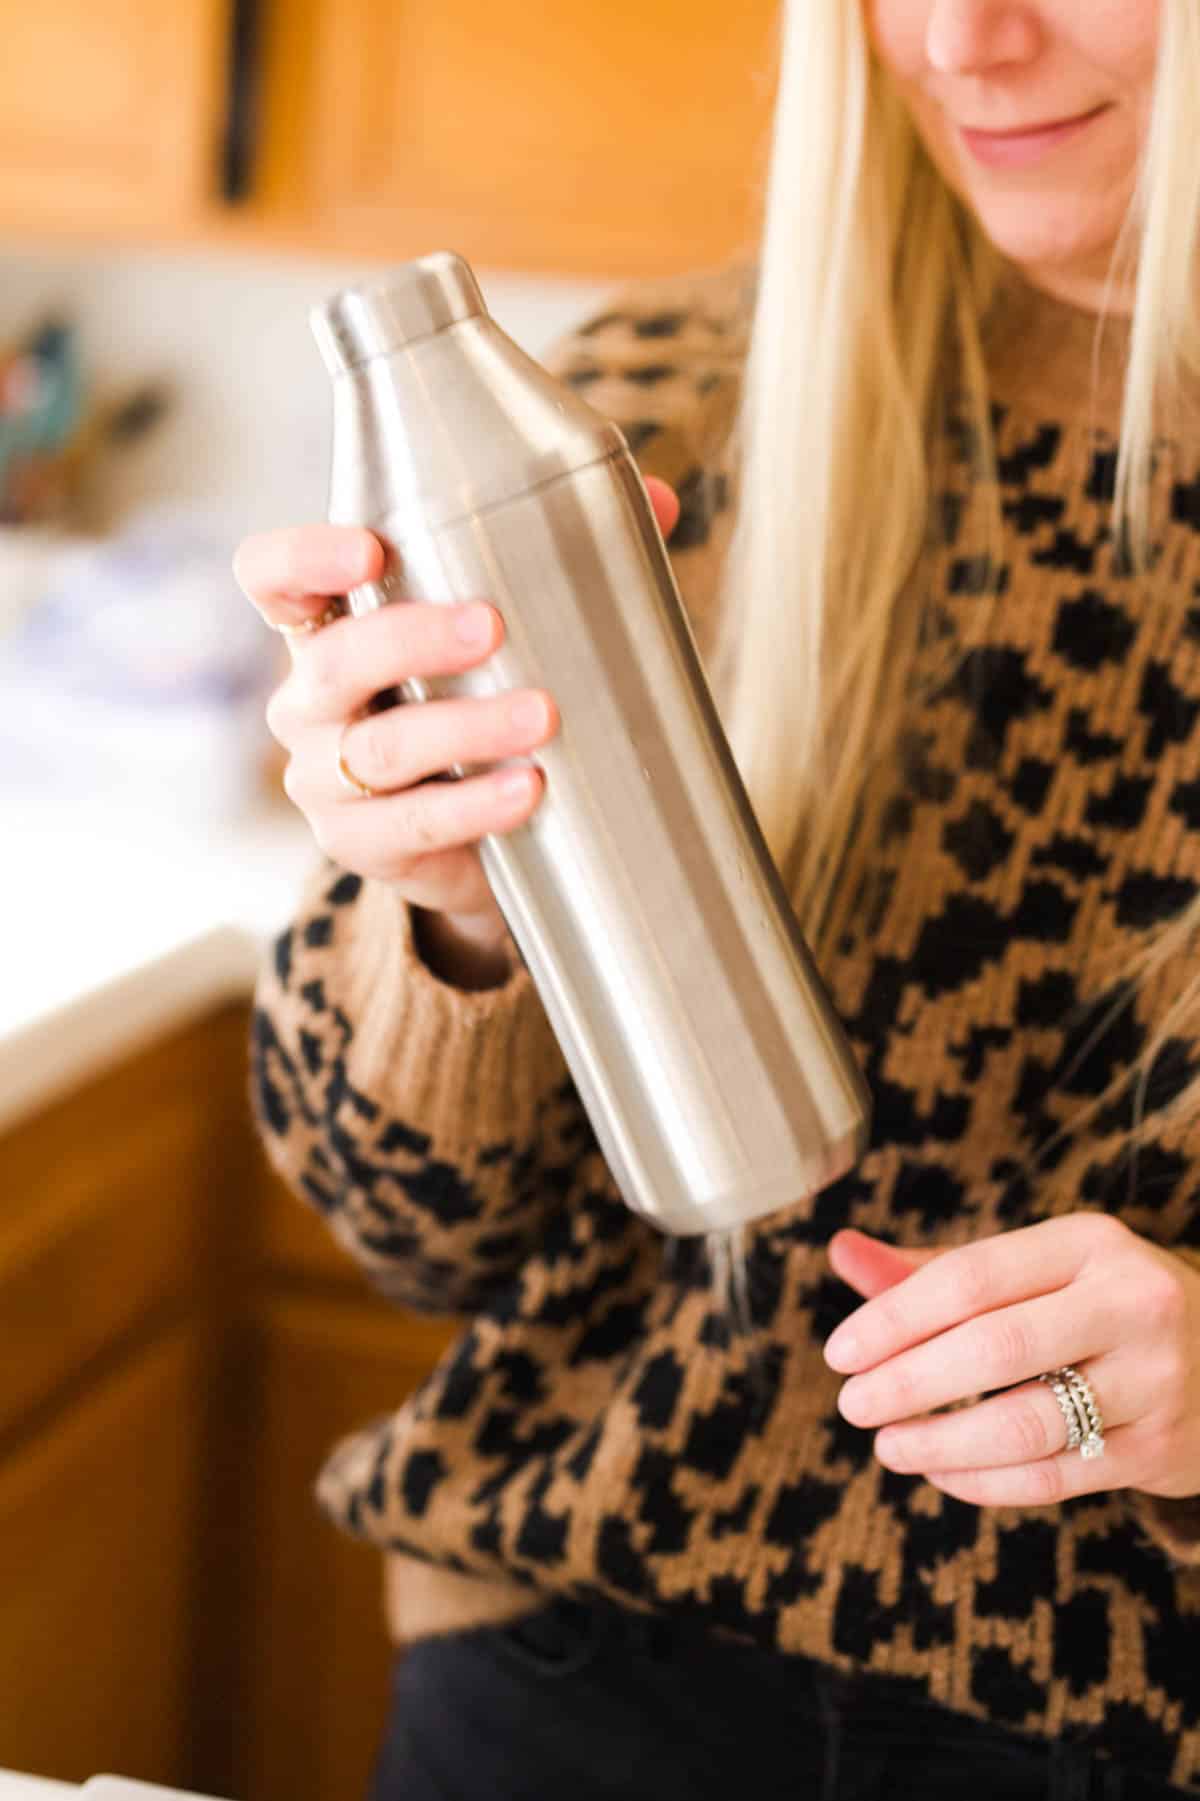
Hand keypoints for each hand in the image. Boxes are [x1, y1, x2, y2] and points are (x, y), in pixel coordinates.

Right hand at [233, 479, 680, 955]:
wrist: (477, 844)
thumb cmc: (478, 708)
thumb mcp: (502, 637)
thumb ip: (563, 561)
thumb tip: (654, 501)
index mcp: (329, 627)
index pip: (272, 576)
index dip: (303, 558)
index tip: (369, 550)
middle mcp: (309, 699)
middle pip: (335, 660)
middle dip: (412, 639)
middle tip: (491, 625)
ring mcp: (324, 778)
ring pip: (379, 748)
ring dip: (465, 727)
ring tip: (543, 715)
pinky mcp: (361, 844)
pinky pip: (414, 823)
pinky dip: (475, 804)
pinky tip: (529, 788)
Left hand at [822, 1216, 1199, 1506]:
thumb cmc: (1099, 1306)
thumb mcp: (1037, 1269)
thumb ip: (936, 1268)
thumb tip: (838, 1250)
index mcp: (1088, 1244)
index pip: (970, 1277)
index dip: (894, 1317)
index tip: (839, 1352)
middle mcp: (1131, 1303)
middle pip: (994, 1347)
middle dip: (907, 1382)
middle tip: (851, 1405)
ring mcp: (1155, 1380)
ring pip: (1025, 1424)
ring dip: (939, 1442)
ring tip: (887, 1446)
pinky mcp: (1163, 1451)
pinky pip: (1055, 1478)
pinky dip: (984, 1483)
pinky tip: (940, 1474)